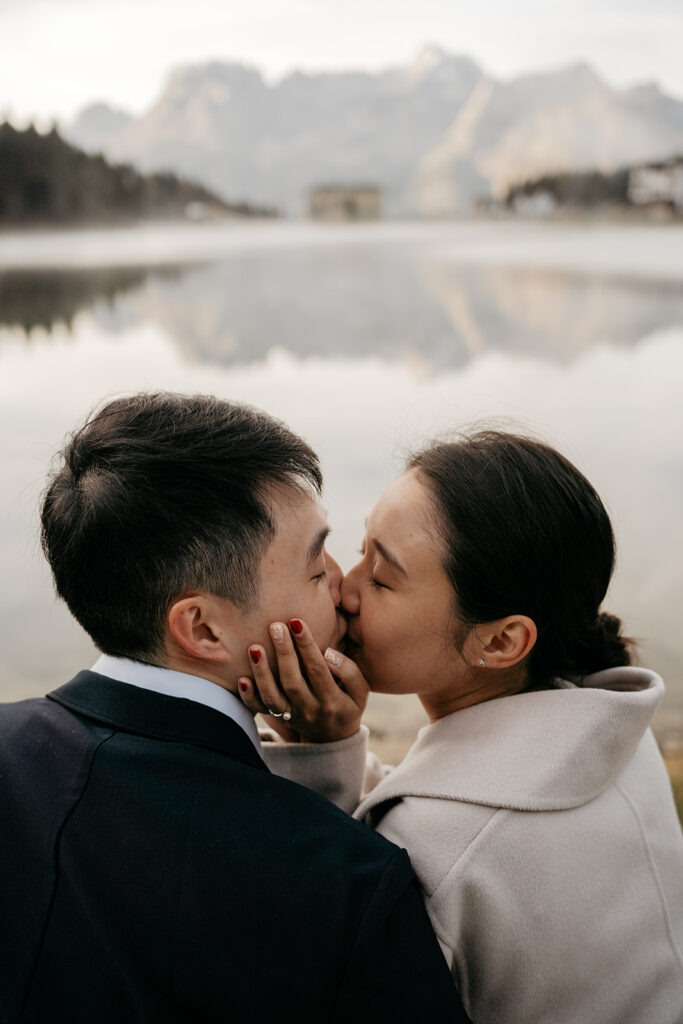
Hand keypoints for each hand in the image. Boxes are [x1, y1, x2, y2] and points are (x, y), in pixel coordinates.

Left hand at [238, 618, 369, 742]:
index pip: (317, 669)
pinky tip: (242, 679)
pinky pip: (261, 709)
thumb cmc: (348, 704)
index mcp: (332, 700)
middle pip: (292, 681)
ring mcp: (292, 716)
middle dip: (283, 652)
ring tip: (254, 647)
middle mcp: (310, 709)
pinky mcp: (279, 718)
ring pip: (272, 697)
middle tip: (275, 626)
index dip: (307, 646)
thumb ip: (349, 671)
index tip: (297, 622)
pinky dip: (249, 696)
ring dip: (262, 672)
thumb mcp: (360, 691)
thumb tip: (328, 653)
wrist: (333, 737)